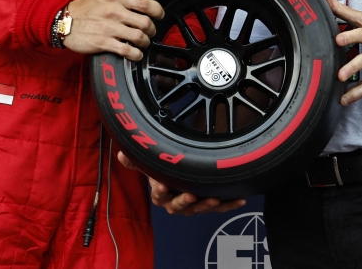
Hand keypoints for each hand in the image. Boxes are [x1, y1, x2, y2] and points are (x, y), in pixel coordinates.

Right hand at [62, 0, 163, 60]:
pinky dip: (135, 54)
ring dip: (145, 42)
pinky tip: (136, 54)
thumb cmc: (85, 4)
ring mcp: (109, 28)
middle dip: (152, 29)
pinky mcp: (103, 42)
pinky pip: (126, 50)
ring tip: (144, 42)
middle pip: (144, 22)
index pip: (145, 3)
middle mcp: (114, 12)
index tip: (160, 15)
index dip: (157, 10)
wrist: (64, 21)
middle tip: (151, 31)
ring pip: (138, 37)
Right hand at [117, 151, 245, 215]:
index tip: (162, 185)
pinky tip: (240, 199)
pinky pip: (220, 206)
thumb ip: (137, 159)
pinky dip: (229, 204)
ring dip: (207, 205)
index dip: (159, 191)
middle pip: (178, 206)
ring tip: (214, 199)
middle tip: (190, 195)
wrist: (177, 174)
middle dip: (184, 201)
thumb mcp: (150, 162)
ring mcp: (193, 205)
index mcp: (161, 194)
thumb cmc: (163, 169)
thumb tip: (122, 152)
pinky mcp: (209, 203)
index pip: (158, 195)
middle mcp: (176, 202)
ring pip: (199, 208)